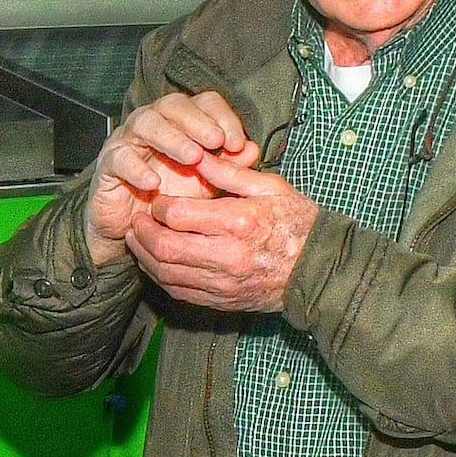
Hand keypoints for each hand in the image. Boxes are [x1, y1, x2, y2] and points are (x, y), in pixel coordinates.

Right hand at [84, 90, 253, 268]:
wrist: (136, 228)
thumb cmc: (170, 199)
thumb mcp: (206, 184)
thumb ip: (228, 167)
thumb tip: (252, 149)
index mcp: (181, 123)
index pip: (203, 103)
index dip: (222, 117)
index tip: (237, 143)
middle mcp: (154, 124)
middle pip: (173, 105)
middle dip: (198, 121)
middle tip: (216, 141)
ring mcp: (128, 141)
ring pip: (146, 123)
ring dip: (172, 138)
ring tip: (192, 158)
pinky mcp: (108, 164)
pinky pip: (120, 158)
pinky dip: (137, 169)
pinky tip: (154, 183)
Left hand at [128, 149, 321, 313]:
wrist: (318, 270)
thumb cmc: (298, 223)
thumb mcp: (270, 187)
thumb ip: (230, 172)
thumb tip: (197, 155)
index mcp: (238, 222)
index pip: (177, 216)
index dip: (158, 207)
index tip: (157, 201)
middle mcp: (226, 256)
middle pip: (164, 248)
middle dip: (142, 233)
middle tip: (136, 221)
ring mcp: (223, 283)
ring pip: (166, 274)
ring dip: (145, 257)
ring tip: (138, 240)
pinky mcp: (221, 300)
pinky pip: (179, 292)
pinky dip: (160, 277)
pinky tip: (155, 263)